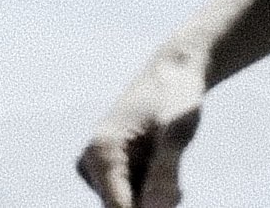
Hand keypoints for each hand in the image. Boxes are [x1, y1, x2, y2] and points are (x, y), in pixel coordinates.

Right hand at [77, 52, 206, 207]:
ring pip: (130, 204)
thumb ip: (165, 173)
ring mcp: (97, 169)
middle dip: (154, 203)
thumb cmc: (176, 96)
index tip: (173, 200)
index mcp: (101, 151)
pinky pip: (132, 195)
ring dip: (155, 196)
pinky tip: (163, 163)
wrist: (174, 73)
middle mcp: (91, 163)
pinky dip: (153, 188)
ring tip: (170, 162)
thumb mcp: (177, 132)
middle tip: (178, 187)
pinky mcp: (108, 171)